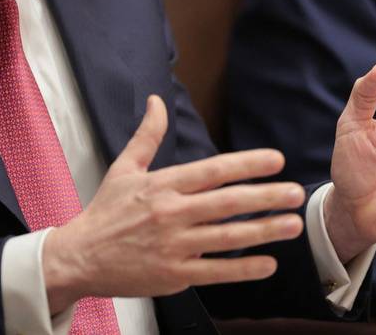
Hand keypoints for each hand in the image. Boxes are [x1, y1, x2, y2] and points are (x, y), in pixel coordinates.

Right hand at [42, 95, 306, 313]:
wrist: (79, 257)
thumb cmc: (105, 212)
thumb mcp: (123, 168)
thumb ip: (147, 135)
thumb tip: (156, 100)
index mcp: (163, 185)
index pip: (213, 170)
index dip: (247, 164)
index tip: (276, 160)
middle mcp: (171, 213)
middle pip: (227, 203)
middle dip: (266, 197)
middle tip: (295, 193)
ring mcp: (173, 246)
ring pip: (227, 238)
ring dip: (263, 231)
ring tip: (292, 225)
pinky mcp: (173, 274)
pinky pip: (216, 272)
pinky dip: (243, 269)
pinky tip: (269, 263)